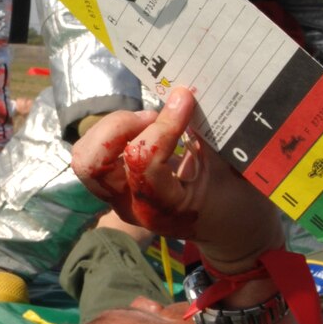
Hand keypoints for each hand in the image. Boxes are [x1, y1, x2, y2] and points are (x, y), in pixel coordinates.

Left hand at [71, 86, 282, 268]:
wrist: (227, 230)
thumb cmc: (237, 202)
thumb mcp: (232, 170)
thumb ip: (208, 136)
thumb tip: (190, 93)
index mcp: (164, 209)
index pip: (142, 164)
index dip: (163, 126)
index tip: (185, 98)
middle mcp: (132, 206)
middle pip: (93, 162)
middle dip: (120, 126)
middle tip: (154, 117)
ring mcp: (118, 198)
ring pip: (86, 155)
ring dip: (113, 128)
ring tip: (148, 122)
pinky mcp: (113, 187)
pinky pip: (94, 154)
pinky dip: (113, 132)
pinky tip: (144, 128)